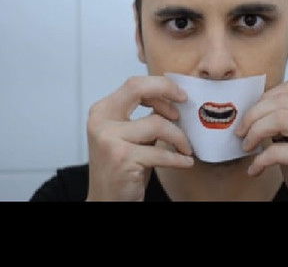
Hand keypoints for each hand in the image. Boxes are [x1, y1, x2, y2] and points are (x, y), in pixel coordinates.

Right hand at [86, 76, 193, 200]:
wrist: (106, 202)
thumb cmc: (123, 168)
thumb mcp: (131, 136)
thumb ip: (145, 116)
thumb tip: (173, 99)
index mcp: (103, 111)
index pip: (134, 84)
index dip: (160, 86)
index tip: (179, 96)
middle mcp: (101, 121)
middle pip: (138, 89)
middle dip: (167, 90)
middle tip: (184, 103)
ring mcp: (109, 139)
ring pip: (157, 124)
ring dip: (179, 136)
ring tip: (186, 148)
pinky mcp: (122, 158)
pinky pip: (160, 152)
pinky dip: (178, 158)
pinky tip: (185, 162)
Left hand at [235, 79, 287, 200]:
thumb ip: (285, 116)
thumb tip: (252, 105)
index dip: (265, 98)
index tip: (250, 114)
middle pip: (281, 102)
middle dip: (253, 115)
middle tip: (241, 131)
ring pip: (278, 119)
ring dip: (254, 133)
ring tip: (247, 146)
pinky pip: (275, 150)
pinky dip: (259, 160)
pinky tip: (255, 168)